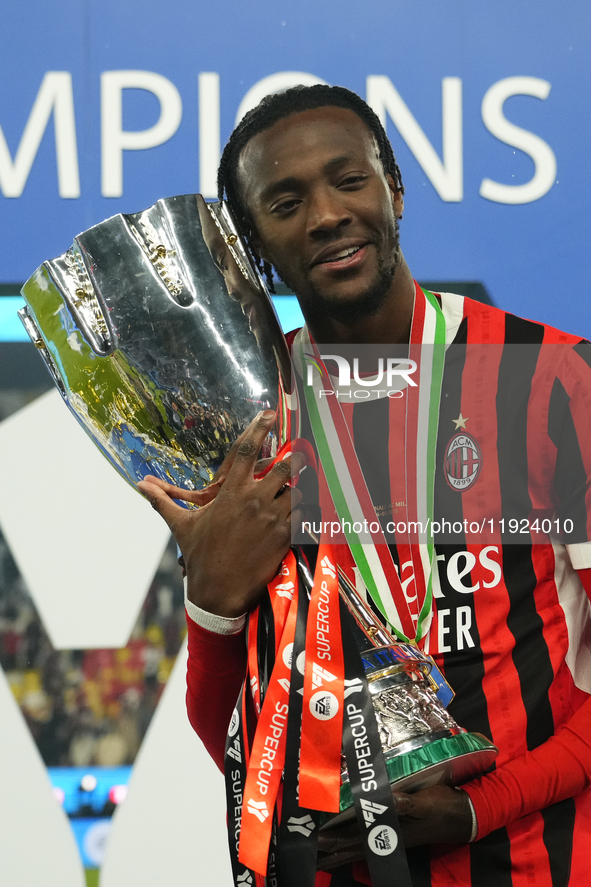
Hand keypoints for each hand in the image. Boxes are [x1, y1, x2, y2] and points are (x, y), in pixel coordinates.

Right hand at [138, 410, 305, 617]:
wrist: (219, 592)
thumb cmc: (200, 555)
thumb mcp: (181, 525)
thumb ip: (163, 501)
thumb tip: (139, 485)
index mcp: (230, 493)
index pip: (247, 450)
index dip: (259, 427)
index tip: (269, 413)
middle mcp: (254, 501)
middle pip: (284, 467)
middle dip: (294, 458)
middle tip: (298, 454)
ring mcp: (272, 518)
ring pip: (298, 490)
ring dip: (299, 487)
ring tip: (298, 487)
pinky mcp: (285, 536)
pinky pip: (304, 514)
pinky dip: (305, 510)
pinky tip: (303, 510)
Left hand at [317, 785, 472, 870]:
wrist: (462, 816)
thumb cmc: (443, 807)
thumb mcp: (427, 802)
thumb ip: (408, 802)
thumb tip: (387, 799)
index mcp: (390, 831)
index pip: (357, 837)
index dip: (336, 839)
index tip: (315, 840)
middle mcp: (387, 837)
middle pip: (352, 848)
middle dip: (331, 852)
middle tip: (308, 856)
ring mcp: (391, 837)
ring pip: (358, 848)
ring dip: (339, 853)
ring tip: (320, 858)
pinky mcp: (396, 833)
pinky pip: (367, 842)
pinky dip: (353, 845)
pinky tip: (347, 847)